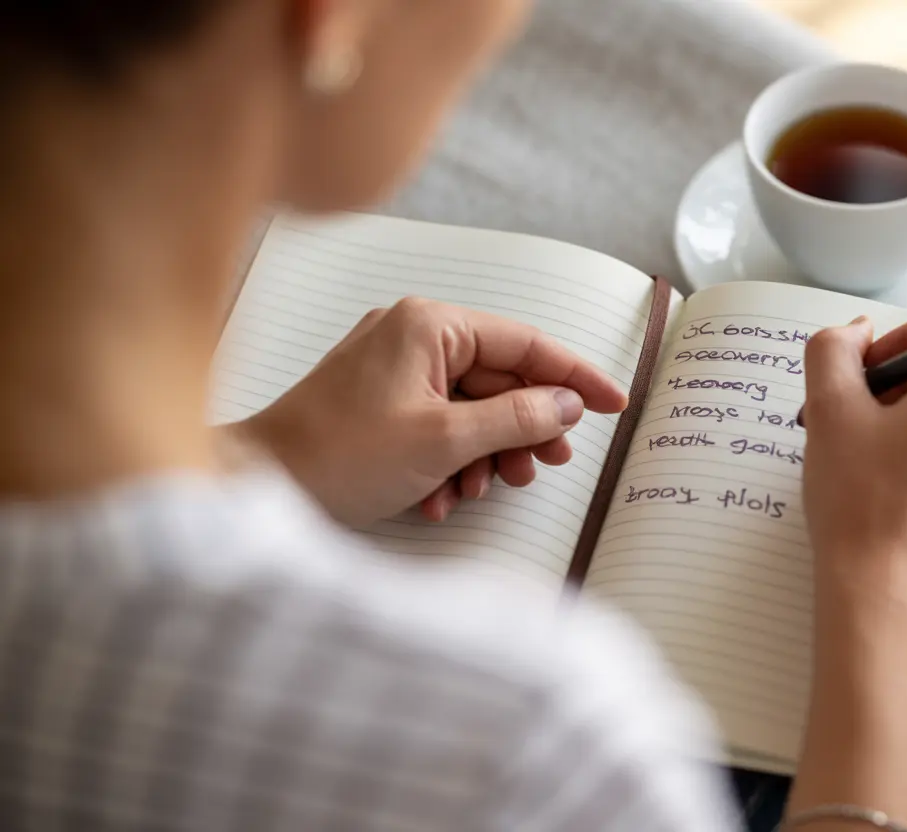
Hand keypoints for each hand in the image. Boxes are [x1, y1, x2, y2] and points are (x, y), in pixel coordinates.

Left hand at [229, 298, 627, 526]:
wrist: (259, 483)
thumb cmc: (341, 454)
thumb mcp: (444, 441)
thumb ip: (516, 418)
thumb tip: (566, 405)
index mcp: (431, 325)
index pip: (525, 342)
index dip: (574, 376)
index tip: (613, 403)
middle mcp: (414, 335)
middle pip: (499, 379)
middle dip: (522, 430)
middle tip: (546, 466)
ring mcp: (395, 369)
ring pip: (471, 408)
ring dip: (486, 453)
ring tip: (484, 490)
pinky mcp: (381, 402)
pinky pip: (438, 424)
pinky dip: (450, 460)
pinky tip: (442, 499)